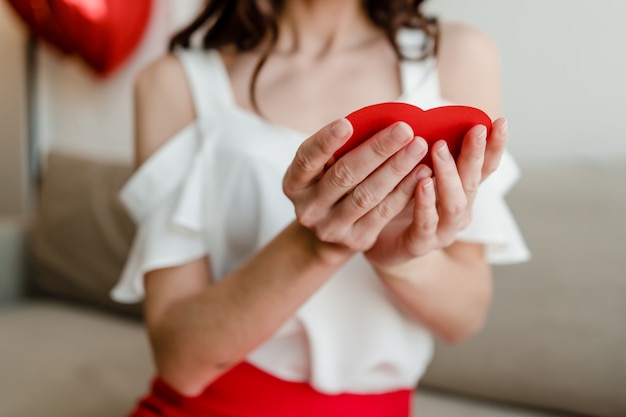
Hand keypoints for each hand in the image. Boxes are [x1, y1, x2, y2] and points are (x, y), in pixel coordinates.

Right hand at [283, 118, 429, 255]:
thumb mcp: (324, 167)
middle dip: (377, 150)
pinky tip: (422, 172)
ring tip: (418, 147)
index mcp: (294, 183)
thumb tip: (380, 120)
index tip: (346, 123)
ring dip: (396, 169)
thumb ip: (341, 147)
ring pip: (367, 195)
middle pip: (344, 175)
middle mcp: (309, 208)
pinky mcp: (357, 239)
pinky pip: (384, 212)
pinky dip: (404, 191)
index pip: (307, 159)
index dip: (325, 142)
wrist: (331, 230)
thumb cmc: (332, 182)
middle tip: (403, 130)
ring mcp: (331, 228)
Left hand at [365, 118, 508, 267]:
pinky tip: (422, 183)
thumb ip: (428, 151)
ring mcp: (443, 230)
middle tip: (474, 130)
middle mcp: (459, 211)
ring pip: (454, 203)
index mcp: (462, 192)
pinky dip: (425, 202)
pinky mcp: (420, 244)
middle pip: (473, 181)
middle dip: (475, 155)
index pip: (485, 167)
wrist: (382, 243)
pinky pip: (426, 223)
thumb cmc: (401, 202)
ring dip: (449, 175)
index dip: (495, 147)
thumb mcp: (417, 172)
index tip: (500, 122)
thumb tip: (426, 115)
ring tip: (440, 150)